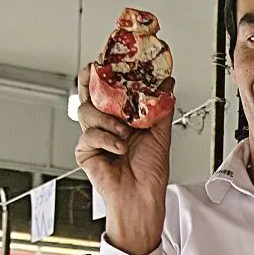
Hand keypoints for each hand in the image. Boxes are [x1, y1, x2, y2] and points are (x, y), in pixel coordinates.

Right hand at [74, 63, 174, 254]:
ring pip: (88, 111)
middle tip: (96, 69)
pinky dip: (106, 139)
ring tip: (126, 132)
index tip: (111, 58)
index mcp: (122, 118)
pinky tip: (119, 148)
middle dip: (91, 79)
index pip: (111, 90)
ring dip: (108, 119)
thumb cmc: (150, 171)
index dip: (108, 73)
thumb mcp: (160, 134)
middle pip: (89, 93)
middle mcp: (106, 124)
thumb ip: (161, 107)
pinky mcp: (85, 151)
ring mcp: (94, 136)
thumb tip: (168, 83)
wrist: (142, 196)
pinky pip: (89, 134)